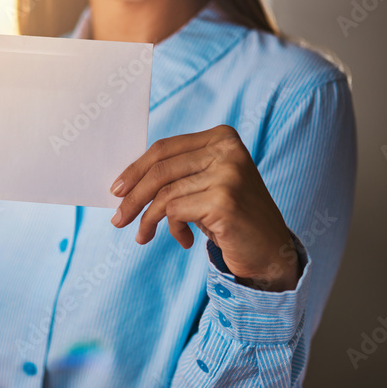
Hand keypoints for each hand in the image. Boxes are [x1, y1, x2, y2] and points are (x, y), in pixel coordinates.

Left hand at [109, 125, 299, 290]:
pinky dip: (172, 229)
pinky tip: (184, 241)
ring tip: (143, 236)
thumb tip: (124, 183)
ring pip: (164, 193)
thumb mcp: (204, 185)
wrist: (270, 251)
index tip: (116, 190)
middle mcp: (227, 150)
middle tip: (118, 219)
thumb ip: (176, 174)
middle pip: (161, 170)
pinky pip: (175, 213)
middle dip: (133, 197)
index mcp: (222, 137)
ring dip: (148, 219)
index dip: (135, 169)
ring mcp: (227, 174)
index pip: (164, 149)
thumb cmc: (230, 217)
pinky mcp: (223, 201)